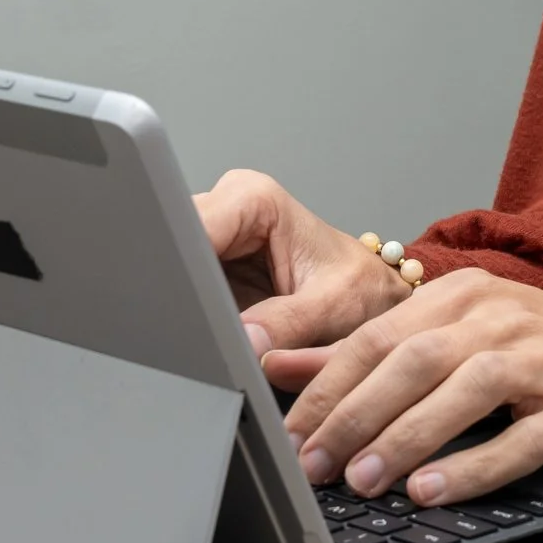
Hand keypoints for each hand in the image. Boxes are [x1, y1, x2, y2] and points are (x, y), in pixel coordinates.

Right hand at [193, 171, 404, 358]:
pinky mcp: (206, 268)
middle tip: (200, 330)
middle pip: (172, 247)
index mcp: (253, 200)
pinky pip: (183, 288)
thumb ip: (288, 324)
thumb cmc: (361, 290)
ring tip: (213, 329)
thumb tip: (244, 342)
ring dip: (186, 304)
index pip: (190, 227)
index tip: (185, 307)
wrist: (371, 297)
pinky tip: (210, 327)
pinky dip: (193, 312)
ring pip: (172, 271)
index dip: (181, 270)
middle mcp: (226, 209)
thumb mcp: (333, 308)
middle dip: (181, 291)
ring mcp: (212, 239)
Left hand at [267, 269, 542, 505]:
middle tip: (312, 464)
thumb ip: (372, 351)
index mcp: (463, 295)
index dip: (326, 386)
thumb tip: (281, 365)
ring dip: (406, 438)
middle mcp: (500, 318)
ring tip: (363, 482)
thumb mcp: (458, 337)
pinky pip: (521, 439)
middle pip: (413, 361)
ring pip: (463, 393)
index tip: (286, 431)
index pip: (378, 336)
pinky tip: (433, 490)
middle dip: (354, 415)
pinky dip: (473, 466)